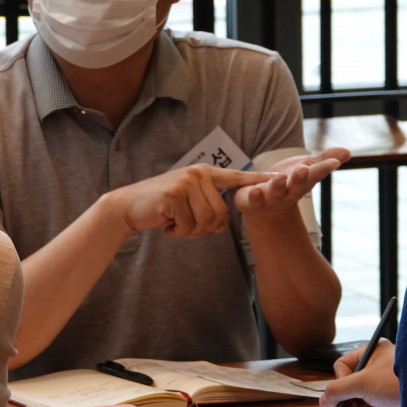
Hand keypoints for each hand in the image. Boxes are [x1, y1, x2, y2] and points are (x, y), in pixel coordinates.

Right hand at [104, 164, 275, 238]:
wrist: (128, 207)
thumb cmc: (161, 208)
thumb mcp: (188, 205)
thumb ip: (208, 209)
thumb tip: (223, 224)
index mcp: (205, 173)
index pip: (236, 178)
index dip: (257, 182)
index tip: (278, 180)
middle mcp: (198, 174)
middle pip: (220, 213)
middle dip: (204, 228)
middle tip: (183, 225)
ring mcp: (186, 182)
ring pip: (207, 221)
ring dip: (190, 231)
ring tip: (174, 222)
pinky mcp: (174, 195)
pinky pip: (189, 225)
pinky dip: (177, 232)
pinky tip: (165, 223)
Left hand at [234, 148, 347, 217]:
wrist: (265, 209)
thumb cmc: (288, 184)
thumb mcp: (305, 169)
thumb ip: (323, 160)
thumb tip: (347, 151)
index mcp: (302, 182)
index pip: (315, 173)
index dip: (324, 168)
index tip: (334, 162)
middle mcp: (289, 191)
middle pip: (297, 185)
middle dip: (301, 178)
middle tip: (304, 169)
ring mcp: (271, 197)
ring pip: (276, 192)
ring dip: (278, 186)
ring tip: (281, 178)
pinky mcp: (253, 201)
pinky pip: (254, 199)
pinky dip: (255, 195)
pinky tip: (255, 189)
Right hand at [319, 339, 399, 406]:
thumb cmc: (399, 382)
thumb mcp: (361, 383)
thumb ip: (337, 390)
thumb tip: (324, 399)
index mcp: (372, 351)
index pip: (343, 366)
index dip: (341, 383)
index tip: (344, 395)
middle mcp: (378, 365)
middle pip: (350, 385)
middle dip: (348, 401)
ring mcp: (384, 383)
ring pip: (360, 398)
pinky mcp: (391, 398)